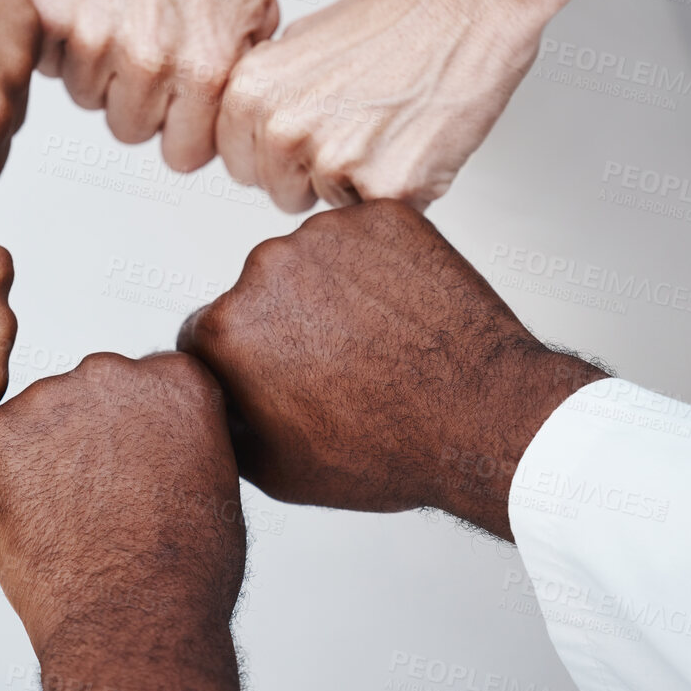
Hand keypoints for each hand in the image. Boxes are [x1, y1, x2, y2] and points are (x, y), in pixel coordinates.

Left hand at [0, 352, 244, 690]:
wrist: (135, 622)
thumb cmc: (186, 570)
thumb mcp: (213, 479)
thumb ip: (179, 435)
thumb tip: (152, 437)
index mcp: (174, 377)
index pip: (143, 387)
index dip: (137, 439)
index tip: (140, 479)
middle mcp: (111, 371)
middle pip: (87, 396)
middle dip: (87, 441)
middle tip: (99, 507)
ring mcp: (48, 399)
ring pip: (35, 423)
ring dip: (41, 462)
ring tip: (67, 525)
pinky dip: (0, 486)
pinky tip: (32, 528)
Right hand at [22, 0, 279, 172]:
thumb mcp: (256, 12)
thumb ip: (236, 82)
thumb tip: (220, 132)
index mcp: (204, 70)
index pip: (183, 156)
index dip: (183, 127)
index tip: (182, 99)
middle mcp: (145, 62)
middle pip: (129, 130)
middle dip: (141, 97)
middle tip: (151, 42)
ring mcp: (90, 38)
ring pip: (85, 97)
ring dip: (100, 67)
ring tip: (123, 10)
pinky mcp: (46, 12)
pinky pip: (48, 60)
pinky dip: (64, 38)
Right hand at [177, 200, 605, 538]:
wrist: (483, 418)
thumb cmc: (389, 451)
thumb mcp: (278, 472)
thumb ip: (225, 426)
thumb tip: (214, 403)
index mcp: (228, 329)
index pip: (206, 331)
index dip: (242, 363)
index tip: (278, 377)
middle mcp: (266, 268)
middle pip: (258, 290)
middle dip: (285, 322)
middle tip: (337, 364)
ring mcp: (328, 236)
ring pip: (312, 259)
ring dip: (332, 290)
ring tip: (378, 341)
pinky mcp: (382, 217)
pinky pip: (366, 237)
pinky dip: (380, 267)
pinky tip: (402, 313)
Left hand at [216, 0, 597, 211]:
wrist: (467, 9)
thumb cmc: (397, 20)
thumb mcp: (299, 43)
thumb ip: (267, 96)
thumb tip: (250, 132)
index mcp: (251, 93)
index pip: (240, 163)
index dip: (278, 154)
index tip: (310, 132)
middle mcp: (282, 129)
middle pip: (281, 193)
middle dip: (315, 173)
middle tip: (359, 127)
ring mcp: (332, 162)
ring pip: (330, 208)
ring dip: (358, 184)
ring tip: (388, 130)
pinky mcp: (386, 188)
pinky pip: (379, 216)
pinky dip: (400, 192)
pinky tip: (412, 144)